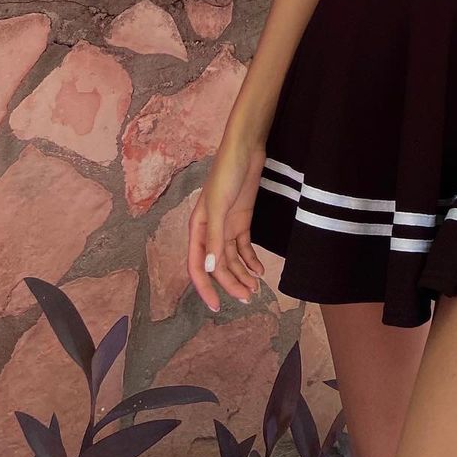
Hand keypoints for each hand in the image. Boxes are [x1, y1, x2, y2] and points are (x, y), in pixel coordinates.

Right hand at [187, 125, 268, 312]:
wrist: (246, 149)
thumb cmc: (227, 173)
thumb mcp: (219, 206)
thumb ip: (214, 238)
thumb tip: (209, 268)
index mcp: (198, 228)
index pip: (197, 266)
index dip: (205, 288)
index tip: (217, 306)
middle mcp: (210, 231)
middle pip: (218, 266)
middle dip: (231, 284)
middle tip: (248, 299)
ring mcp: (226, 226)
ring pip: (232, 259)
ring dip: (242, 274)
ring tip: (256, 290)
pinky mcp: (241, 220)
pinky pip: (243, 247)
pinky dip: (250, 260)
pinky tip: (259, 271)